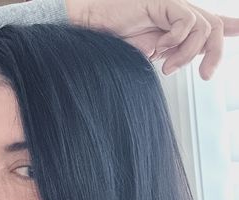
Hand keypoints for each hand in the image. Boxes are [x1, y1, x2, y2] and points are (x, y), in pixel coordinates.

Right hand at [65, 0, 238, 79]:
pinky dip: (175, 40)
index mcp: (174, 28)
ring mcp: (171, 8)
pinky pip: (186, 21)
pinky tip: (158, 48)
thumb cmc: (111, 45)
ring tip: (167, 67)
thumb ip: (167, 58)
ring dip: (188, 54)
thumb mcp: (145, 58)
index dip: (230, 26)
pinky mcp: (163, 3)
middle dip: (214, 54)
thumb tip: (182, 64)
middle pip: (213, 28)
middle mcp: (177, 16)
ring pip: (203, 28)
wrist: (90, 30)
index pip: (209, 24)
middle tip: (205, 77)